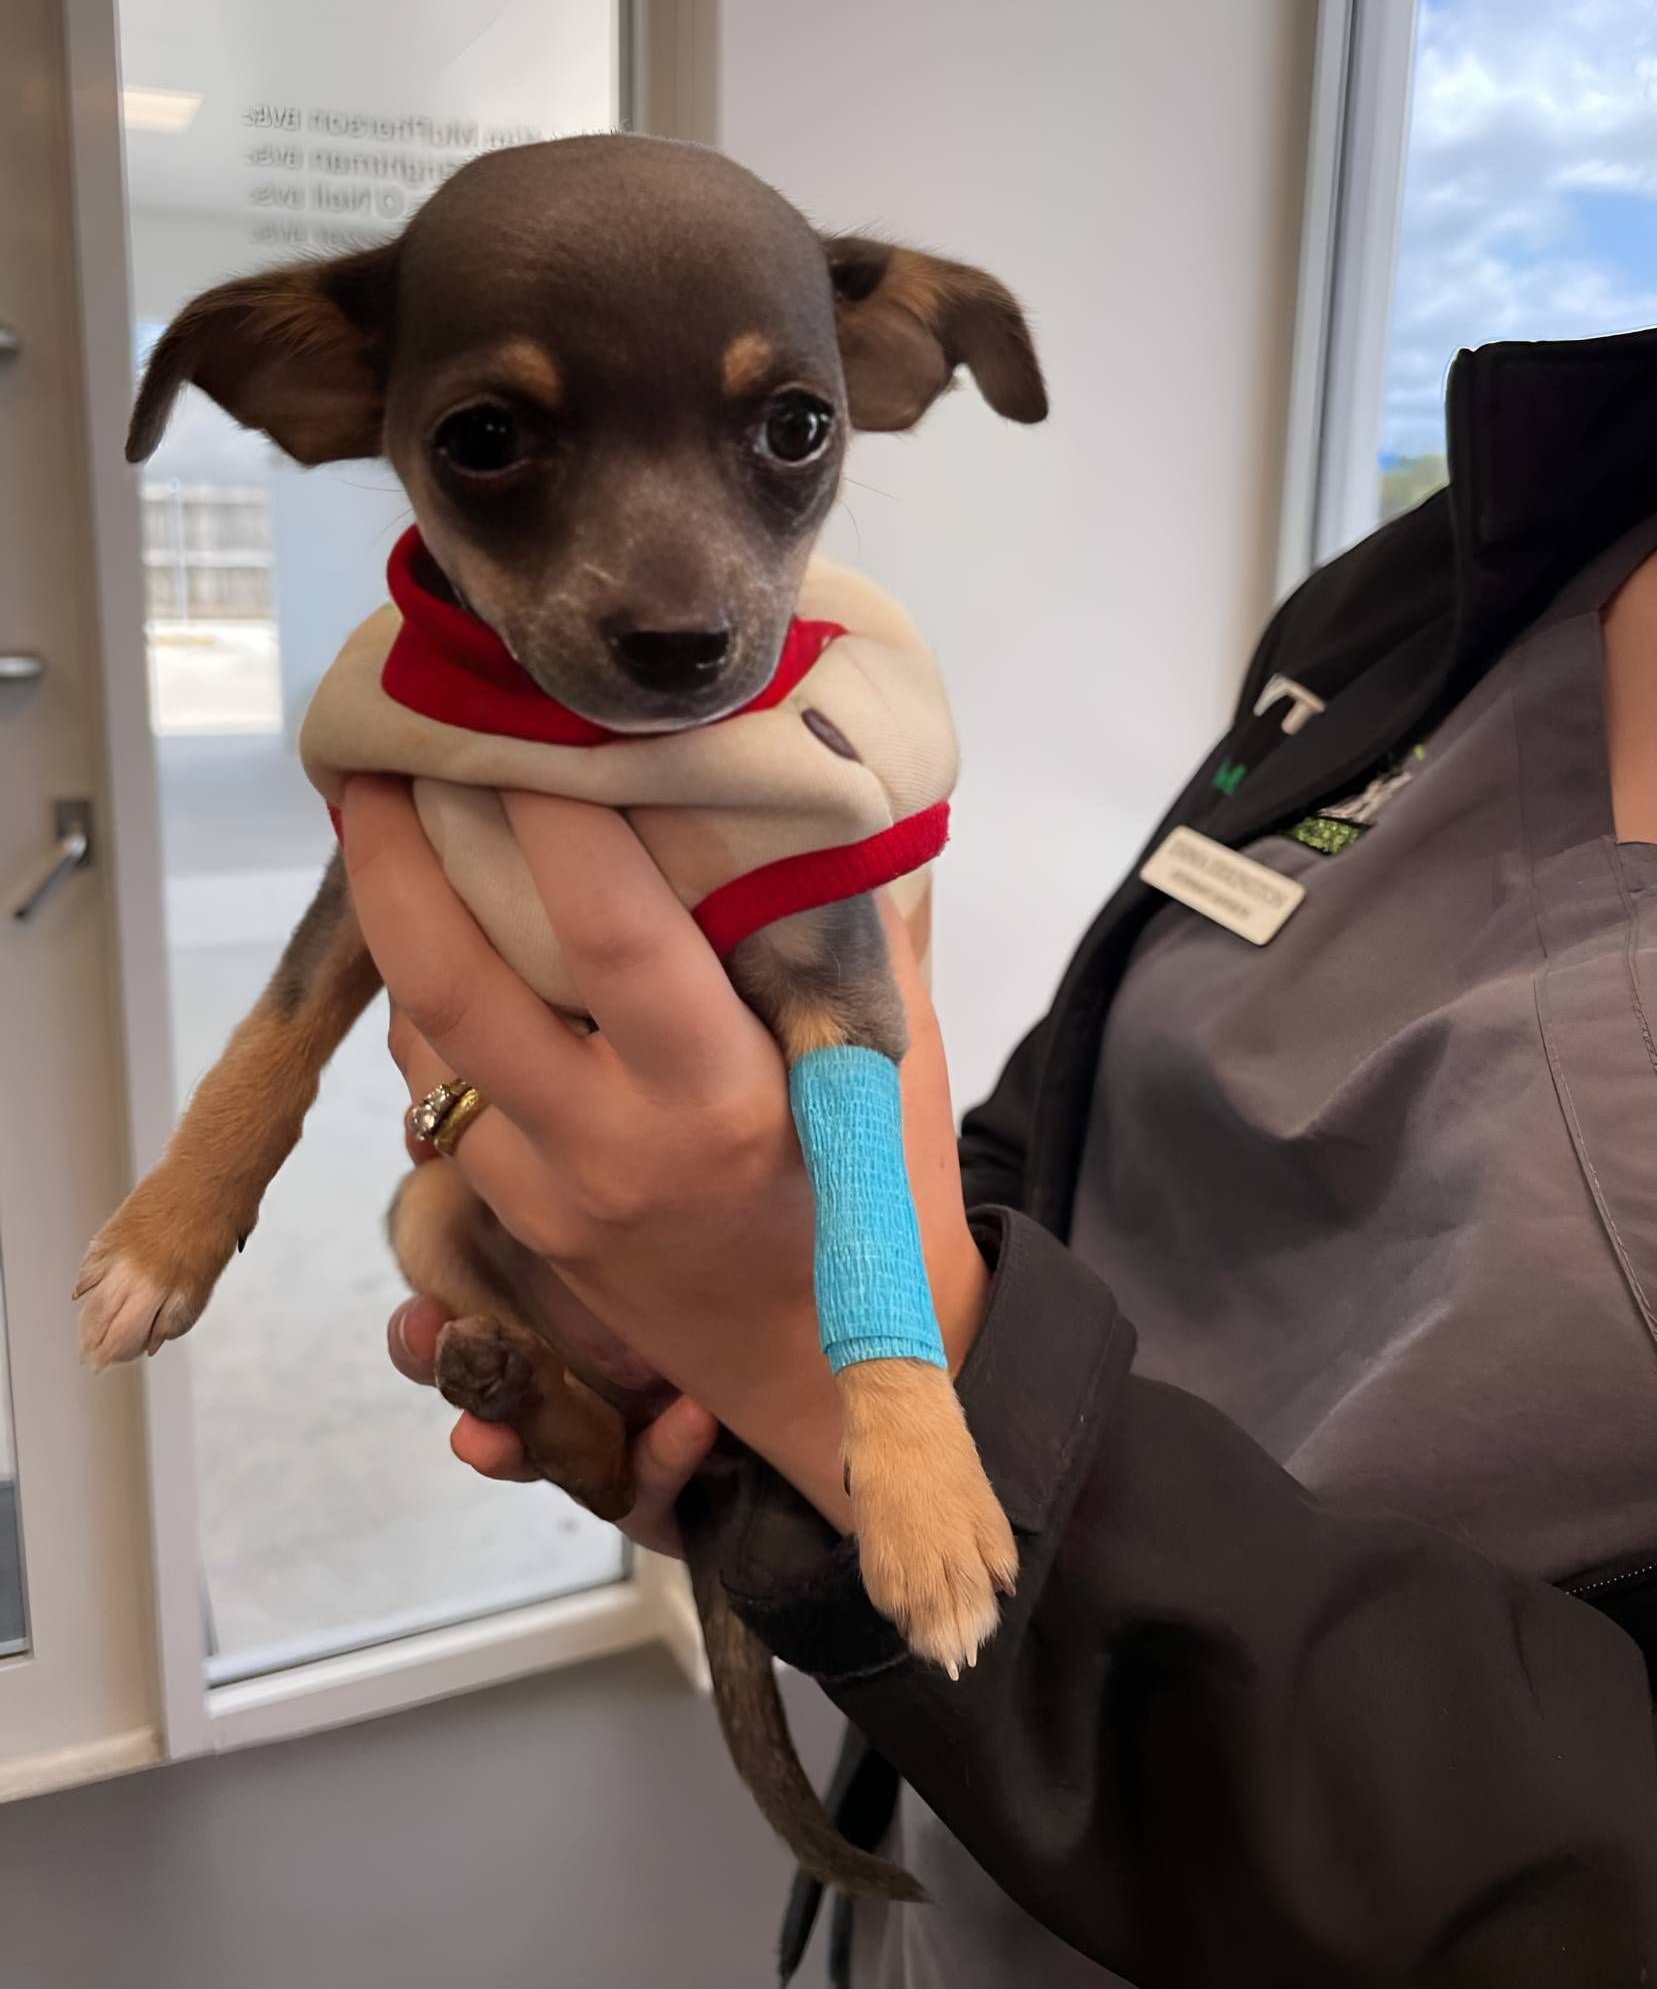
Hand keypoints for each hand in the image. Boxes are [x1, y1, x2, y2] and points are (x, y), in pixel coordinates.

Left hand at [342, 775, 988, 1531]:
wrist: (827, 1367)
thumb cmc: (880, 1193)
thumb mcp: (893, 1056)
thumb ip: (858, 929)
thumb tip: (831, 793)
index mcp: (722, 1096)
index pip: (613, 935)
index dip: (552, 820)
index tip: (521, 721)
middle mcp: (616, 1147)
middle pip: (462, 984)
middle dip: (400, 860)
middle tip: (378, 756)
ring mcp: (552, 1194)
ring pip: (427, 1044)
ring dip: (394, 927)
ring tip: (382, 821)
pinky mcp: (520, 1223)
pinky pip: (439, 1101)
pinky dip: (424, 1014)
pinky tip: (431, 940)